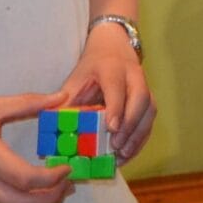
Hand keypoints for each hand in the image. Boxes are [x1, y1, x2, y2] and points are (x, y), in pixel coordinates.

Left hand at [59, 23, 155, 163]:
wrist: (112, 47)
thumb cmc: (91, 67)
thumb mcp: (76, 79)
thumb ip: (66, 101)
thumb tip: (52, 127)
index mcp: (111, 67)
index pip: (117, 87)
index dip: (116, 107)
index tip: (111, 128)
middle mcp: (132, 74)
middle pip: (141, 97)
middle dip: (130, 124)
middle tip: (116, 146)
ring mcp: (144, 84)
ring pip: (149, 109)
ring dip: (138, 134)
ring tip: (122, 155)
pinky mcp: (149, 97)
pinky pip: (150, 118)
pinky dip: (141, 137)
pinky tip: (128, 152)